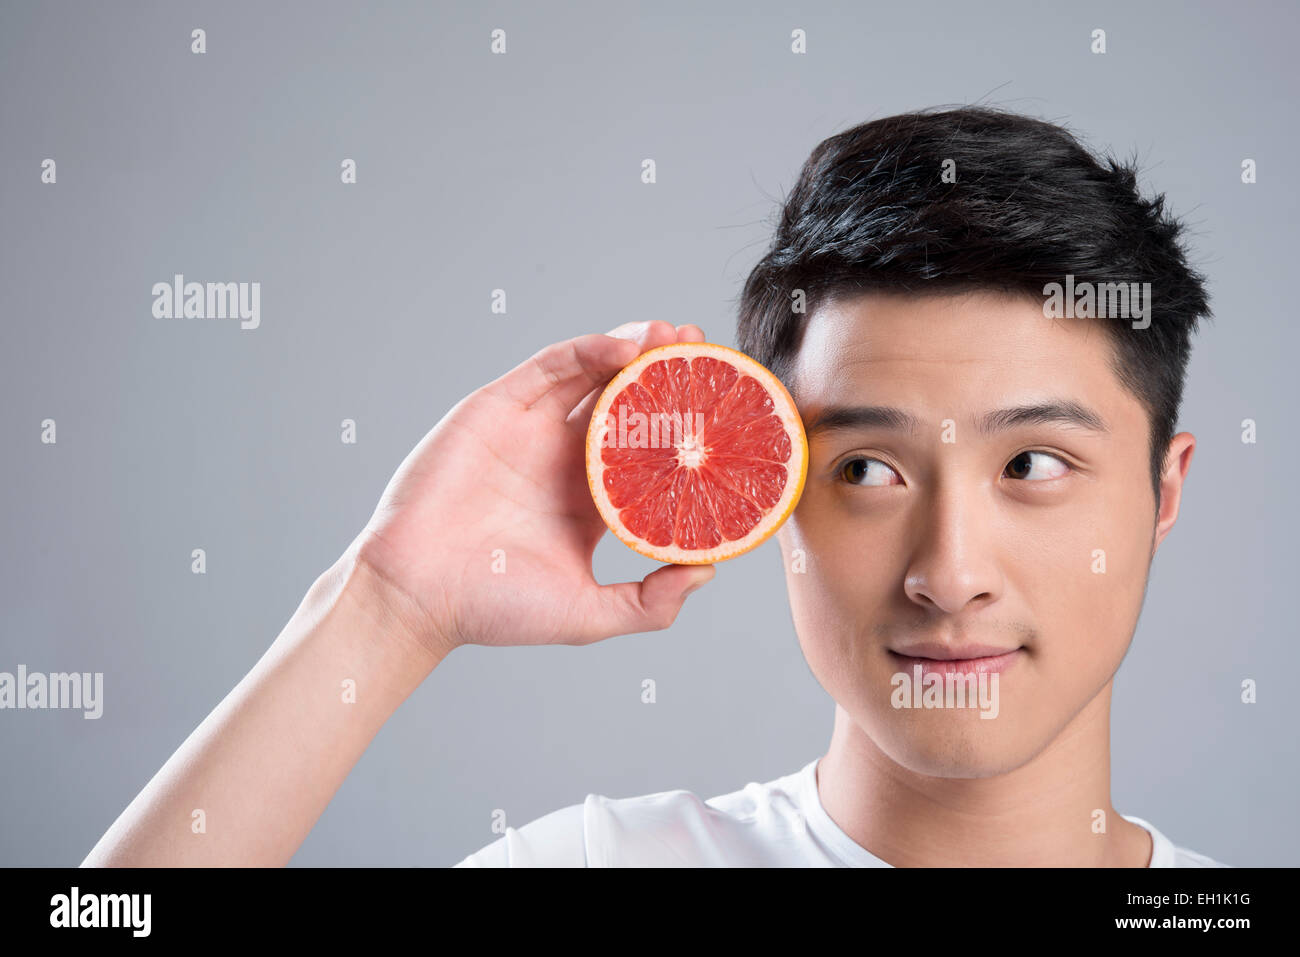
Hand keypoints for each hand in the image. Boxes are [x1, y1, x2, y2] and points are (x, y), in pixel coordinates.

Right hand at [351, 321, 716, 654]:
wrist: (417, 592)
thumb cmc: (493, 607)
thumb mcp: (588, 613)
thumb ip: (649, 603)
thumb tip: (708, 572)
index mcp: (592, 502)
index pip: (652, 454)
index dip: (688, 430)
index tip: (728, 414)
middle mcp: (566, 460)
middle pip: (629, 404)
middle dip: (670, 377)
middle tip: (710, 355)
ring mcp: (533, 429)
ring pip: (595, 376)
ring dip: (638, 350)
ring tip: (678, 336)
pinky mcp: (499, 406)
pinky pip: (552, 367)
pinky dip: (590, 350)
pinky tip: (627, 346)